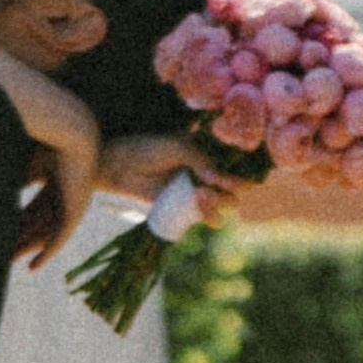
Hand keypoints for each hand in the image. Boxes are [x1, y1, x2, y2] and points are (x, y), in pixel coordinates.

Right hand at [15, 138, 94, 268]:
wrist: (71, 134)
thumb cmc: (49, 142)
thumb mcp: (26, 165)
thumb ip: (15, 181)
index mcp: (55, 185)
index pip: (32, 212)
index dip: (15, 225)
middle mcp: (65, 199)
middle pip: (38, 225)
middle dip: (19, 240)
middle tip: (0, 256)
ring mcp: (72, 207)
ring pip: (46, 235)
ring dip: (28, 250)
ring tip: (9, 263)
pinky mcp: (75, 213)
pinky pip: (58, 239)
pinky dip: (45, 253)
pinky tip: (33, 266)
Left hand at [97, 135, 240, 226]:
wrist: (121, 165)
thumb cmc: (148, 148)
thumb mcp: (176, 147)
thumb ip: (199, 160)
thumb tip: (217, 179)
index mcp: (208, 152)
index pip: (234, 163)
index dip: (241, 171)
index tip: (241, 176)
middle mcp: (206, 172)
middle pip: (233, 186)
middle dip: (232, 189)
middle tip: (217, 186)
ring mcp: (196, 190)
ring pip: (223, 203)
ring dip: (220, 203)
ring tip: (202, 196)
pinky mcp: (185, 207)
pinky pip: (205, 215)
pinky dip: (210, 216)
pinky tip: (203, 213)